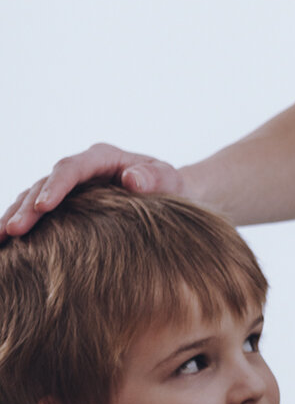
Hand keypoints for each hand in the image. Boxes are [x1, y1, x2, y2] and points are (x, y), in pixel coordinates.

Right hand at [2, 144, 181, 238]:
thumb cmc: (169, 186)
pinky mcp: (61, 205)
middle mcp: (78, 169)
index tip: (44, 208)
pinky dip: (17, 224)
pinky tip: (4, 245)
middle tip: (13, 230)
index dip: (56, 186)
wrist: (168, 195)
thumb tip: (132, 179)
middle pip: (44, 184)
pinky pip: (33, 213)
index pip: (71, 168)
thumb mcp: (168, 180)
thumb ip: (154, 177)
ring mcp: (66, 187)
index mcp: (101, 157)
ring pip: (31, 198)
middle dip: (27, 207)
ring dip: (13, 217)